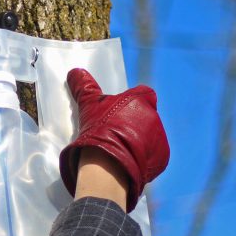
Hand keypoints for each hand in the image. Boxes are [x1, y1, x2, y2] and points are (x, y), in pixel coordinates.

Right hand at [59, 69, 169, 212]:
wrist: (109, 163)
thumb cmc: (100, 129)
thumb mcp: (89, 105)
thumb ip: (84, 87)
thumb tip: (74, 72)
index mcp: (142, 100)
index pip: (142, 94)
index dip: (131, 102)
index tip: (118, 112)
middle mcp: (155, 117)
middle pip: (145, 117)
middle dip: (132, 124)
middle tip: (114, 134)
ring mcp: (160, 139)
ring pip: (149, 137)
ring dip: (138, 142)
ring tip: (118, 150)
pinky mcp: (161, 159)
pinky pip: (152, 156)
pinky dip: (142, 159)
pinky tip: (126, 162)